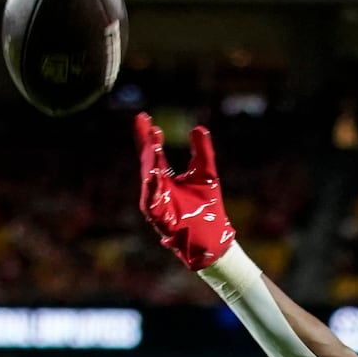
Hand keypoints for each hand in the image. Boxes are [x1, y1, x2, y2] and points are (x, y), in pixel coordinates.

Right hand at [136, 112, 235, 269]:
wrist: (214, 240)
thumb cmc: (207, 209)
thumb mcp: (206, 174)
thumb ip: (202, 152)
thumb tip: (198, 128)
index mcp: (165, 179)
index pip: (153, 153)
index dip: (147, 135)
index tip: (143, 116)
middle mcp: (157, 190)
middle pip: (148, 163)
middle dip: (148, 145)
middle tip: (149, 126)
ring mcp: (157, 205)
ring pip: (149, 181)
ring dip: (150, 164)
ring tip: (152, 145)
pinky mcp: (161, 220)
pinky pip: (153, 203)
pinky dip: (152, 189)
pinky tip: (153, 174)